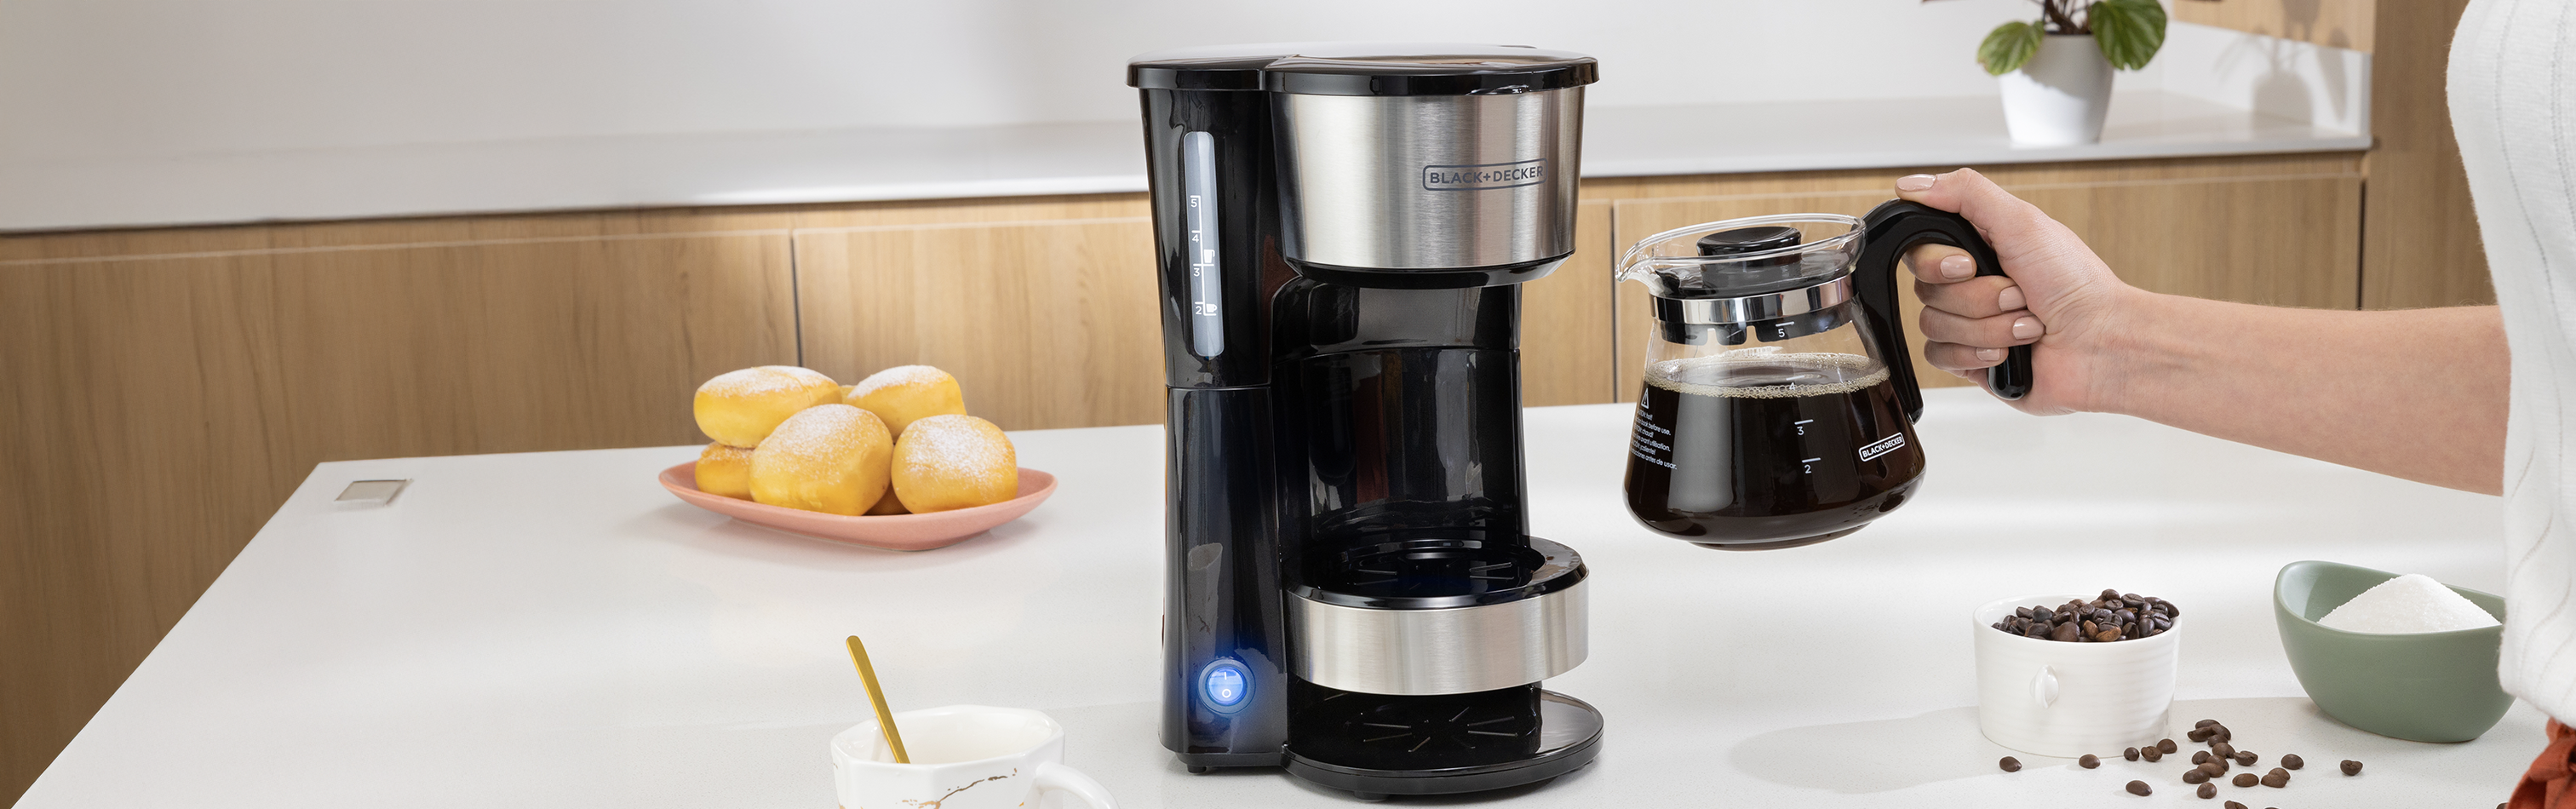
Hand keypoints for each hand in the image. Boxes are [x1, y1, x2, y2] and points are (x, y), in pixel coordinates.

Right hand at [1894, 168, 2140, 414]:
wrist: (2102, 343)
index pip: (1920, 249)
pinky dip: (1979, 351)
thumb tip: (1911, 185)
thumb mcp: (2022, 222)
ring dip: (1988, 325)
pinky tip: (2010, 350)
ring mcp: (1969, 323)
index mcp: (1979, 247)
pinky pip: (1940, 356)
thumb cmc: (2077, 284)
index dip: (1937, 262)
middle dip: (1978, 296)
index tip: (1969, 264)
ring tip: (2027, 323)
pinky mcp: (1970, 360)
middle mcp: (1971, 284)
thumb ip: (1965, 193)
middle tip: (2017, 293)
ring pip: (1934, 325)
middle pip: (1926, 290)